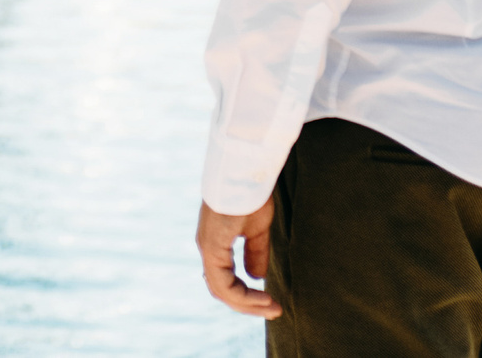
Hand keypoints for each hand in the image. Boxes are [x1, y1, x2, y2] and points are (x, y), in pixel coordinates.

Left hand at [196, 196, 279, 317]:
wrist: (246, 170)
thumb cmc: (252, 193)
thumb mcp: (257, 229)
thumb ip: (254, 253)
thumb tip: (255, 277)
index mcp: (215, 244)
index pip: (225, 280)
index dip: (247, 295)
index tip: (271, 300)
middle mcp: (208, 248)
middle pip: (222, 290)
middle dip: (248, 305)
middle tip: (274, 310)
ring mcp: (207, 248)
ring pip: (221, 290)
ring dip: (247, 304)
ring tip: (271, 308)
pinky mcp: (211, 246)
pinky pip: (223, 283)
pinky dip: (242, 296)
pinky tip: (262, 297)